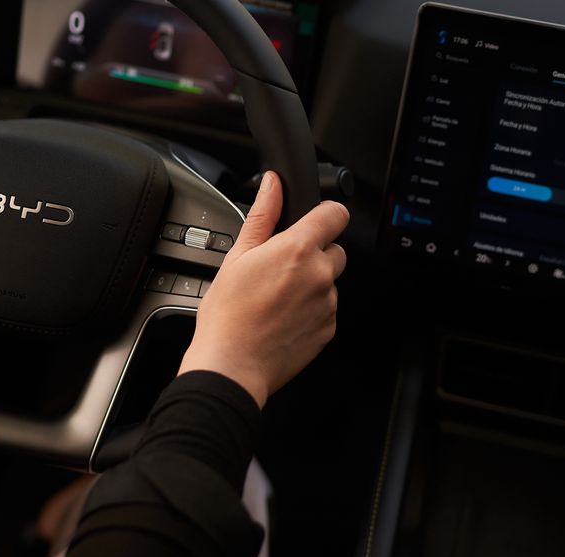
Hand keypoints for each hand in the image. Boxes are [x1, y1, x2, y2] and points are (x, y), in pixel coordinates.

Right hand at [177, 171, 348, 407]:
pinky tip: (284, 317)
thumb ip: (263, 214)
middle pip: (335, 249)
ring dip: (312, 284)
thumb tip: (273, 184)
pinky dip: (312, 310)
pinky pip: (327, 309)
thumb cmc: (228, 314)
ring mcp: (328, 303)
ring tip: (278, 298)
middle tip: (282, 269)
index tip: (313, 222)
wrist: (233, 364)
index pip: (336, 214)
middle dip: (315, 254)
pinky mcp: (330, 328)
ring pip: (330, 281)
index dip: (325, 214)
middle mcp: (320, 274)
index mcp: (298, 249)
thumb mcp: (238, 255)